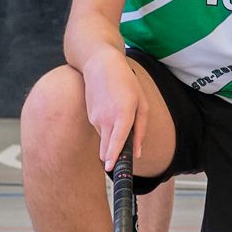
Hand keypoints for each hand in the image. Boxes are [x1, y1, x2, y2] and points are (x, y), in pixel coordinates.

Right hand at [82, 51, 146, 170]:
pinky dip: (107, 126)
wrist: (100, 65)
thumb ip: (141, 129)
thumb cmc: (126, 82)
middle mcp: (107, 117)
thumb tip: (138, 152)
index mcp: (123, 113)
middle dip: (111, 155)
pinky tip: (111, 109)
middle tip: (119, 162)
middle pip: (106, 147)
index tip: (109, 167)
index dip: (113, 155)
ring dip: (112, 136)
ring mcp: (96, 117)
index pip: (118, 139)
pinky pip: (101, 129)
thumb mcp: (141, 103)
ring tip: (119, 113)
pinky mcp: (90, 116)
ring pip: (105, 138)